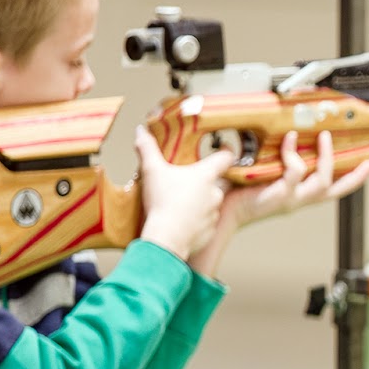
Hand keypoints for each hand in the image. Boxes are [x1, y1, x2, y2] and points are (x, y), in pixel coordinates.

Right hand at [136, 126, 233, 260]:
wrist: (167, 237)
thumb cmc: (162, 201)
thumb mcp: (152, 170)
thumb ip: (147, 148)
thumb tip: (141, 131)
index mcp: (206, 176)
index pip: (226, 157)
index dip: (226, 150)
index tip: (223, 147)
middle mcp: (216, 193)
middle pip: (215, 181)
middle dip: (203, 180)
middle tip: (185, 180)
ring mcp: (215, 213)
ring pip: (210, 203)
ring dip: (199, 201)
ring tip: (179, 203)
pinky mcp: (210, 230)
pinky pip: (205, 222)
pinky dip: (196, 220)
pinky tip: (181, 221)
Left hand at [220, 130, 368, 228]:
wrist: (222, 207)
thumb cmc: (237, 189)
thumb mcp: (266, 172)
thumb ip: (279, 161)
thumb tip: (289, 136)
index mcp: (299, 195)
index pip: (333, 188)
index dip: (354, 179)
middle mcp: (300, 199)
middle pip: (337, 190)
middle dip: (356, 177)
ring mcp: (292, 198)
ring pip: (322, 180)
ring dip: (325, 157)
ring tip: (323, 137)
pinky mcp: (281, 194)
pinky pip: (295, 171)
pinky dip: (293, 153)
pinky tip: (289, 140)